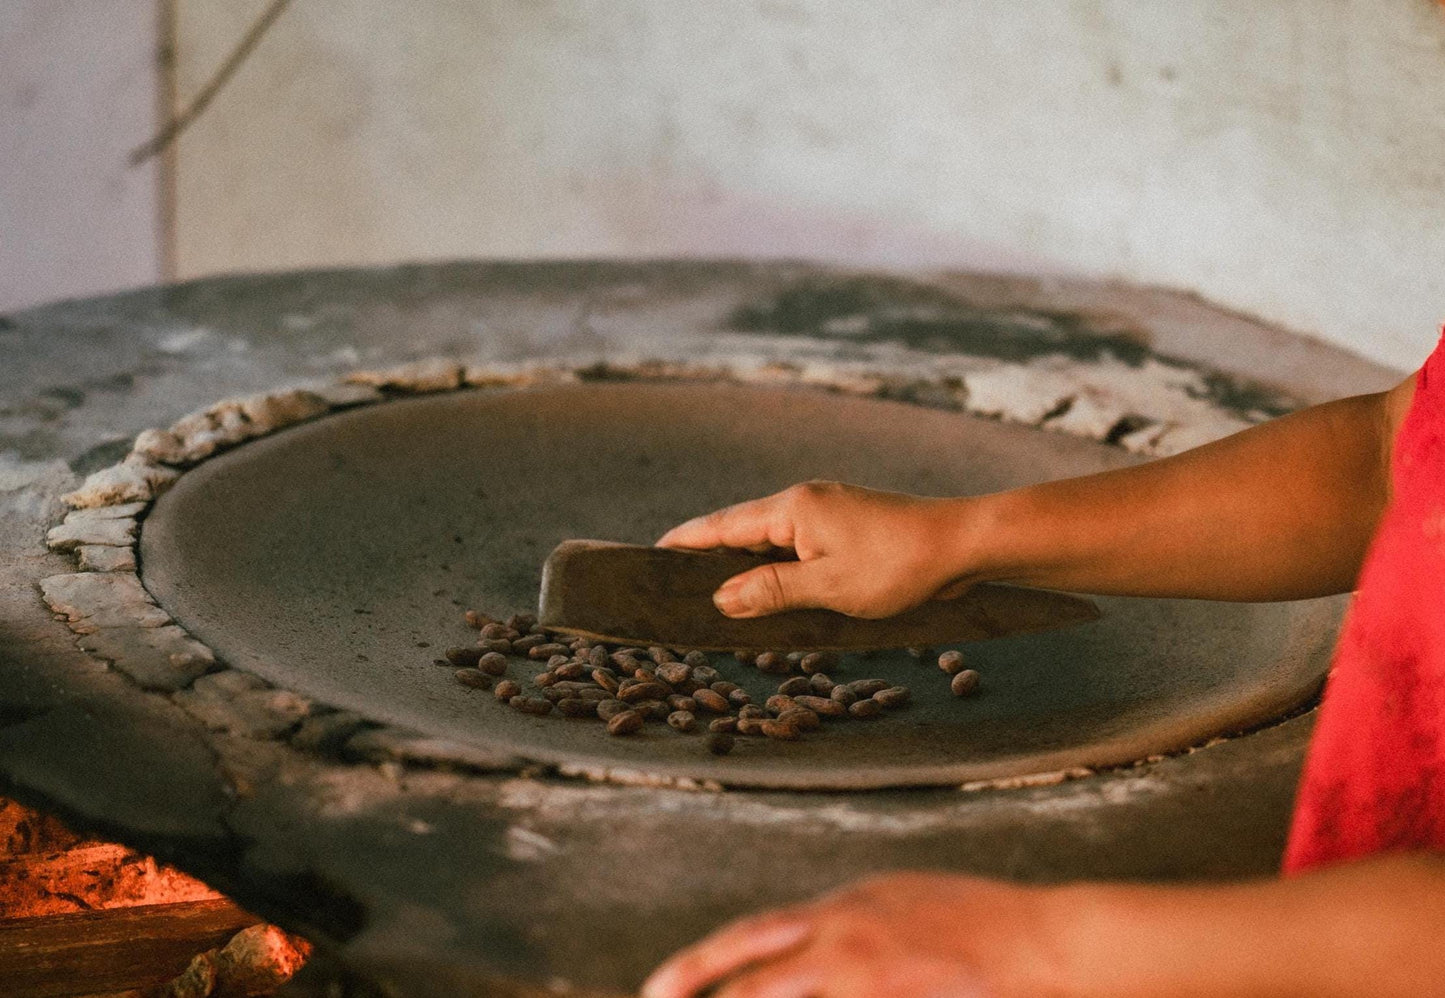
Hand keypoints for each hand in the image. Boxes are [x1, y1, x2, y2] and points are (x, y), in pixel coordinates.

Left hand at [641, 872, 1065, 997]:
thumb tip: (801, 938)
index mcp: (840, 910)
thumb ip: (843, 923)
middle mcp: (844, 935)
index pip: (752, 937)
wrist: (1040, 938)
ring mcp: (868, 971)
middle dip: (698, 989)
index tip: (657, 990)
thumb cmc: (972, 920)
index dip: (700, 964)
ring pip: (779, 996)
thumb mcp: (895, 900)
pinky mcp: (890, 990)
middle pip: (753, 974)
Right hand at [657, 481, 975, 618]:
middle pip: (742, 529)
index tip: (649, 552)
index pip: (721, 525)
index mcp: (792, 507)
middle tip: (674, 585)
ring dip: (747, 564)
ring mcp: (828, 510)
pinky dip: (778, 565)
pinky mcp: (848, 525)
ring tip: (716, 594)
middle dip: (709, 556)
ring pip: (771, 539)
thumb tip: (720, 598)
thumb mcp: (827, 587)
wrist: (962, 544)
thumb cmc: (898, 564)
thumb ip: (770, 591)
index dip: (684, 542)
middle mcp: (804, 500)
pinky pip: (797, 544)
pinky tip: (774, 588)